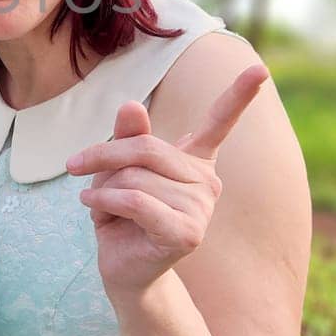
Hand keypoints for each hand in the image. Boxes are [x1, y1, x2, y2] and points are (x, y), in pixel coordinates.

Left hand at [65, 64, 268, 295]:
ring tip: (101, 205)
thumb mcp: (117, 169)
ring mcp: (202, 207)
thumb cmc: (119, 214)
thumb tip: (129, 104)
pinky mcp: (188, 232)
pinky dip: (106, 201)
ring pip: (136, 177)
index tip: (261, 68)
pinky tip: (92, 206)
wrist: (122, 267)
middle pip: (146, 148)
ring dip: (104, 189)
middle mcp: (206, 181)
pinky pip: (137, 201)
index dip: (240, 94)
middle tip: (75, 165)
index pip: (219, 122)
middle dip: (104, 155)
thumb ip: (127, 137)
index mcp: (195, 160)